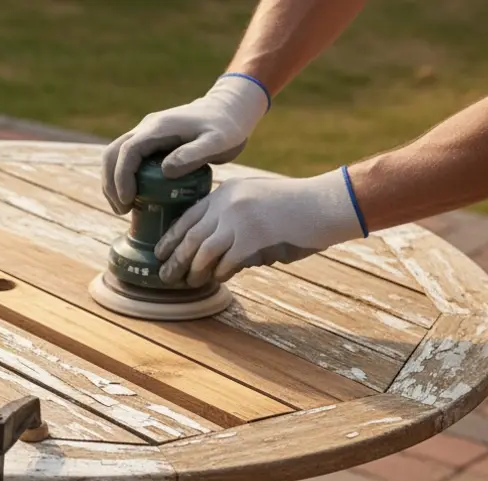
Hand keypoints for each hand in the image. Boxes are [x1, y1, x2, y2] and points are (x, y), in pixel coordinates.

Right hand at [102, 74, 269, 214]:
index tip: (128, 200)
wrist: (230, 109)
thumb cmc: (227, 126)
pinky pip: (127, 160)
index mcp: (159, 127)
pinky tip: (133, 197)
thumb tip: (166, 171)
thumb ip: (193, 154)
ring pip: (115, 156)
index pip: (128, 151)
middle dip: (111, 183)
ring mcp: (146, 134)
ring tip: (123, 207)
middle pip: (112, 153)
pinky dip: (122, 178)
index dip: (122, 177)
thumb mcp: (218, 141)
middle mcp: (146, 128)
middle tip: (122, 209)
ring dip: (112, 182)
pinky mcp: (150, 142)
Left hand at [155, 168, 366, 287]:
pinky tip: (218, 280)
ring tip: (187, 283)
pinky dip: (219, 274)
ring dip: (192, 271)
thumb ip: (234, 222)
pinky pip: (225, 262)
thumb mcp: (258, 204)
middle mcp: (228, 202)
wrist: (327, 203)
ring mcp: (239, 219)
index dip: (171, 237)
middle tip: (165, 276)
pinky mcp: (252, 238)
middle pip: (190, 235)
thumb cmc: (296, 209)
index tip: (159, 252)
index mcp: (227, 192)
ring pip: (202, 251)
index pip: (188, 216)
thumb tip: (215, 255)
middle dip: (174, 258)